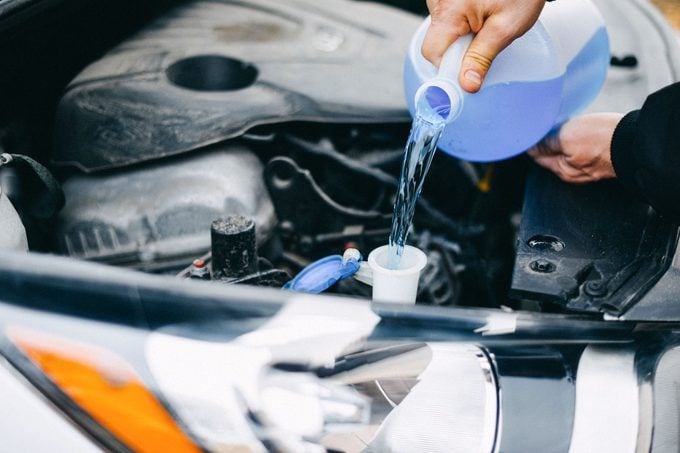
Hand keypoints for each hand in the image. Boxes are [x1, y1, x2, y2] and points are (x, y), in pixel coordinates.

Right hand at [422, 0, 545, 92]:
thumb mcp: (506, 27)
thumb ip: (482, 57)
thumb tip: (467, 84)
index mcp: (448, 11)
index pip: (433, 53)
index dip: (449, 67)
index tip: (467, 73)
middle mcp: (438, 1)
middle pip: (437, 42)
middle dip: (458, 49)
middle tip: (484, 41)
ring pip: (442, 30)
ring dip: (461, 35)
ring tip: (485, 21)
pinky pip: (447, 17)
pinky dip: (462, 21)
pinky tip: (480, 12)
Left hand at [527, 113, 622, 183]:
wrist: (637, 140)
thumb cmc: (603, 139)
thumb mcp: (567, 137)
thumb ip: (546, 143)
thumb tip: (531, 146)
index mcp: (562, 170)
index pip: (538, 156)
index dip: (532, 142)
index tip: (531, 130)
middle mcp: (575, 172)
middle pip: (553, 154)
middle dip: (548, 140)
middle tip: (549, 123)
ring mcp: (590, 166)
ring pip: (569, 150)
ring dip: (565, 137)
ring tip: (567, 123)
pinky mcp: (603, 158)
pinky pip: (585, 148)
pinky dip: (580, 138)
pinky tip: (583, 127)